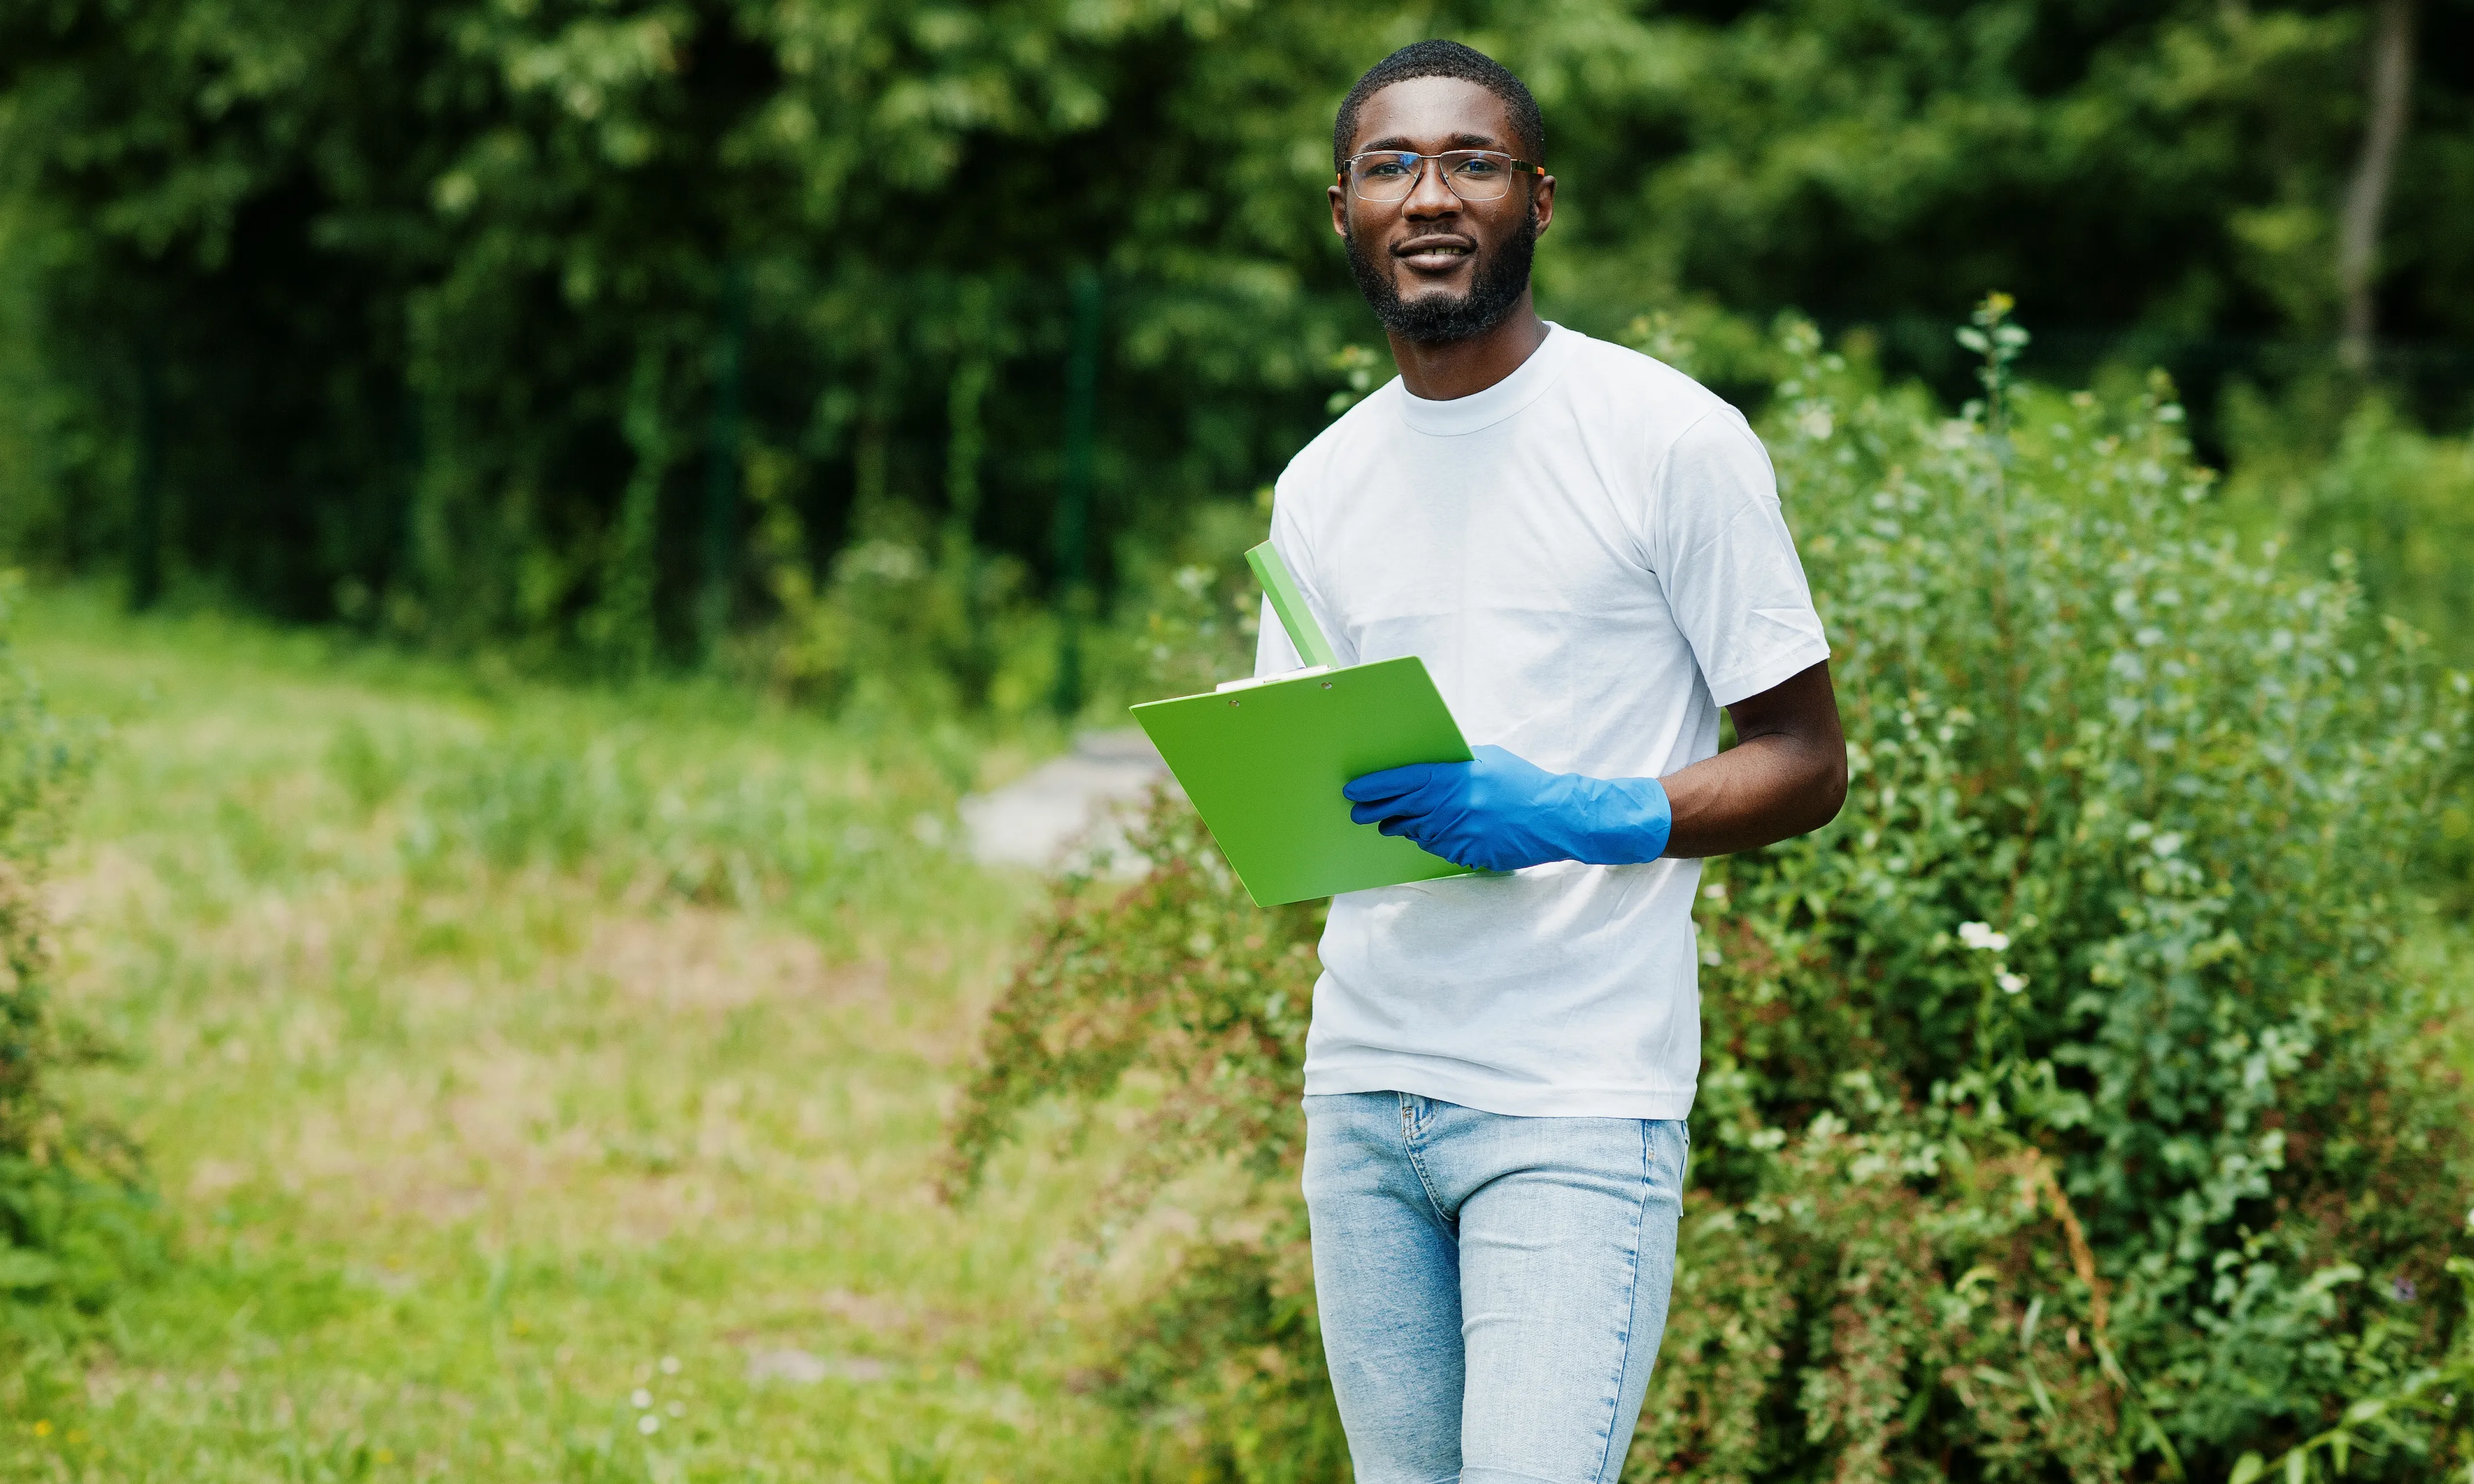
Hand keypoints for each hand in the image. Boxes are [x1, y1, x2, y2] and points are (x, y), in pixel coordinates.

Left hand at [1342, 744, 1672, 871]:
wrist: (1557, 817)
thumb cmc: (1522, 782)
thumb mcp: (1488, 761)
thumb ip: (1454, 765)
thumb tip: (1421, 770)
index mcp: (1457, 778)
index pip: (1405, 780)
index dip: (1375, 785)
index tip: (1354, 789)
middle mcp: (1455, 807)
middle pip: (1403, 809)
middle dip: (1377, 810)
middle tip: (1358, 812)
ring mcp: (1461, 834)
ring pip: (1418, 832)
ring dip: (1402, 827)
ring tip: (1390, 823)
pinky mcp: (1469, 854)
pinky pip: (1439, 848)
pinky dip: (1430, 840)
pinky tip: (1429, 833)